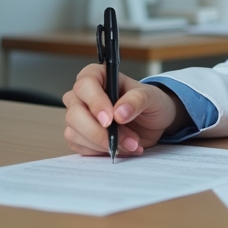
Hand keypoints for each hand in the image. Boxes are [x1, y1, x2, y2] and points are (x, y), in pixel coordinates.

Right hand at [62, 63, 188, 156]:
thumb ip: (137, 100)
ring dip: (103, 143)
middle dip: (100, 131)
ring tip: (130, 144)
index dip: (95, 102)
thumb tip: (119, 113)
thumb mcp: (151, 97)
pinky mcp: (79, 137)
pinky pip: (79, 147)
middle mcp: (83, 96)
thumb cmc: (149, 102)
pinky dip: (101, 151)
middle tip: (126, 139)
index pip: (85, 85)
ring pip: (74, 133)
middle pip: (75, 113)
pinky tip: (119, 148)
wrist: (152, 123)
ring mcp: (78, 117)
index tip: (110, 119)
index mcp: (98, 76)